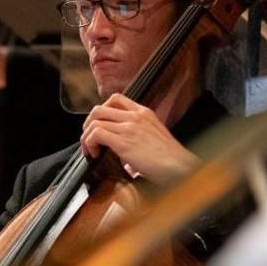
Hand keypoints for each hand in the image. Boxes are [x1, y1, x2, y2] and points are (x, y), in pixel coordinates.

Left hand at [80, 94, 197, 183]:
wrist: (179, 167)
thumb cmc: (171, 159)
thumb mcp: (155, 137)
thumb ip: (138, 136)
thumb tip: (124, 151)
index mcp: (144, 113)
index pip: (116, 99)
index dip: (102, 111)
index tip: (99, 124)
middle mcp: (135, 116)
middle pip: (100, 108)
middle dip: (89, 123)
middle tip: (89, 137)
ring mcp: (129, 127)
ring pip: (95, 121)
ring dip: (87, 135)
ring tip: (90, 148)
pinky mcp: (123, 142)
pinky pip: (96, 134)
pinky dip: (89, 143)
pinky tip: (94, 154)